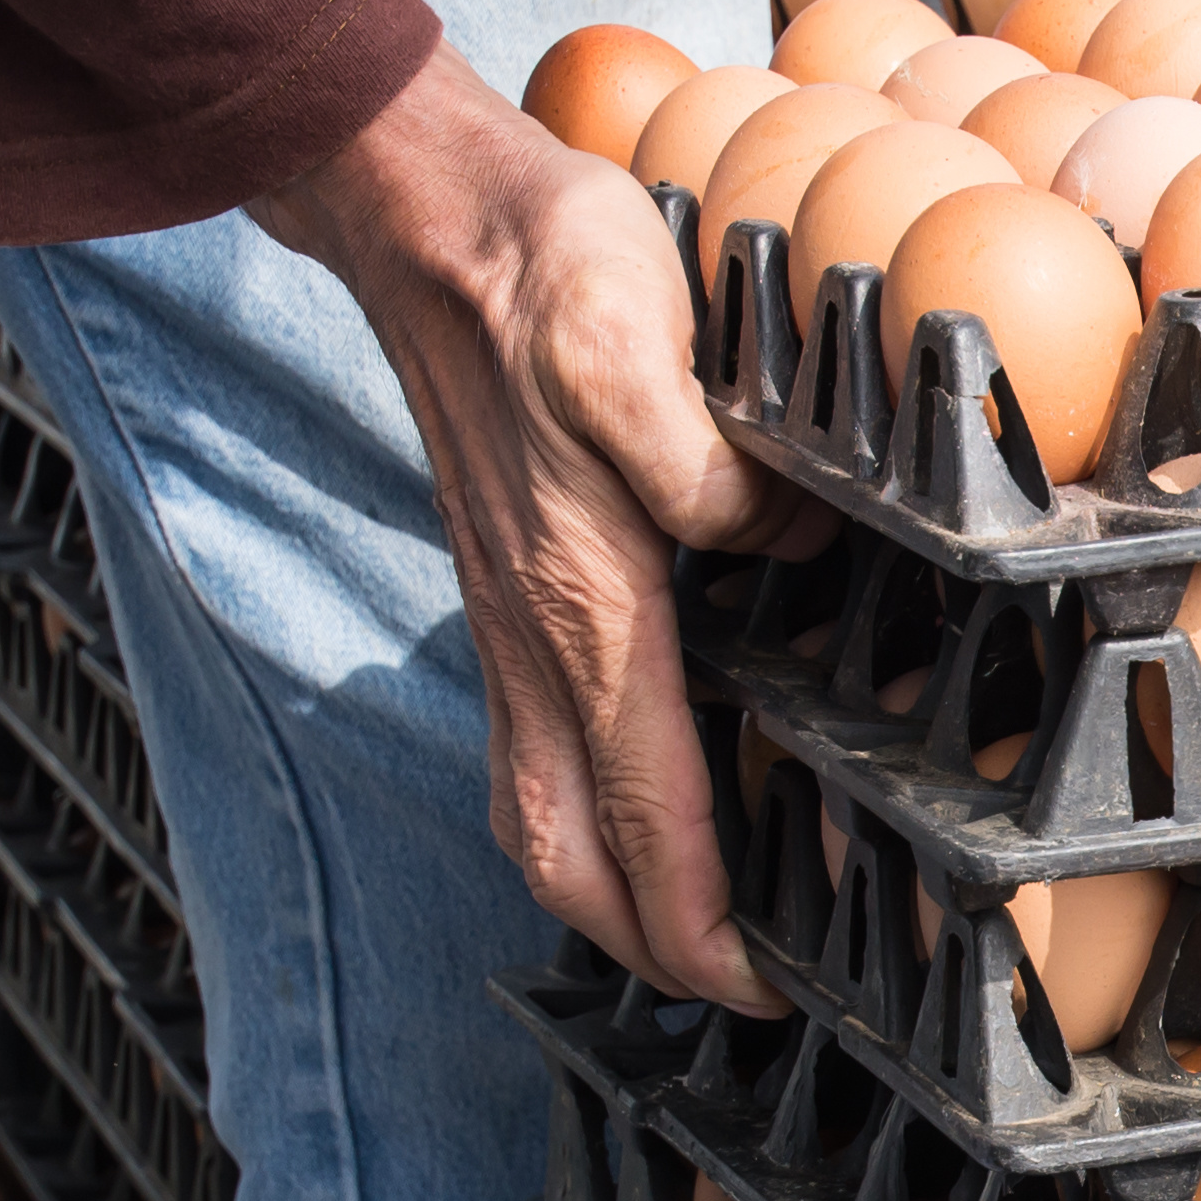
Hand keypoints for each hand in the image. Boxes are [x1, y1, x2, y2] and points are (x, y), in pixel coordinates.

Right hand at [252, 37, 777, 1010]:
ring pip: (542, 813)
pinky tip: (642, 805)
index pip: (649, 809)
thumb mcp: (637, 339)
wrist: (430, 211)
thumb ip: (704, 461)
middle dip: (652, 948)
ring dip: (612, 895)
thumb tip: (770, 544)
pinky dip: (587, 813)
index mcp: (583, 602)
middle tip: (744, 989)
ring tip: (696, 933)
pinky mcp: (506, 588)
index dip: (708, 919)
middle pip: (573, 855)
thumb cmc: (544, 266)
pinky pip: (536, 744)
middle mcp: (538, 635)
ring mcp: (510, 620)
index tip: (769, 989)